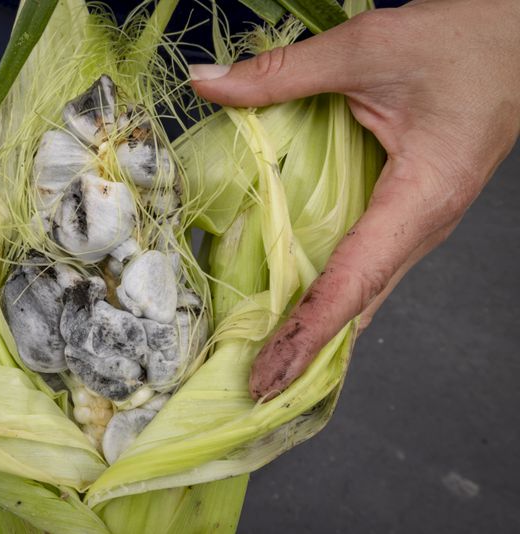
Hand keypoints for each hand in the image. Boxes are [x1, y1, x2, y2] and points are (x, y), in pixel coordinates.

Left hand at [189, 0, 519, 399]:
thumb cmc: (464, 43)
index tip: (267, 376)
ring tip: (270, 364)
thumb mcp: (366, 50)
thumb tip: (207, 82)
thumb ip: (282, 74)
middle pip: (360, 306)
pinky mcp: (408, 210)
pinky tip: (299, 309)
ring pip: (366, 292)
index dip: (306, 334)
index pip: (354, 284)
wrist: (519, 35)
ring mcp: (419, 222)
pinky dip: (332, 296)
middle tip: (257, 390)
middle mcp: (423, 225)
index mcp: (422, 200)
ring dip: (319, 331)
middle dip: (308, 352)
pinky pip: (366, 265)